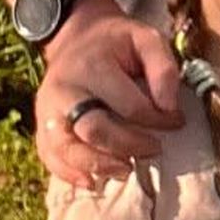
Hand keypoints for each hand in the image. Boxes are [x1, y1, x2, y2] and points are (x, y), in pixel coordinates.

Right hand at [34, 0, 182, 187]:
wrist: (76, 37)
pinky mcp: (42, 125)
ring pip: (67, 148)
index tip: (177, 121)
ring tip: (127, 170)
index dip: (157, 119)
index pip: (129, 105)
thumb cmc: (117, 42)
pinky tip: (92, 182)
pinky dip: (68, 173)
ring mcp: (47, 110)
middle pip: (94, 130)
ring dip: (98, 165)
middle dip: (129, 145)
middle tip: (156, 149)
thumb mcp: (146, 38)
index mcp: (91, 67)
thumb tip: (169, 107)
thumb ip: (163, 68)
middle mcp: (63, 90)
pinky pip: (49, 155)